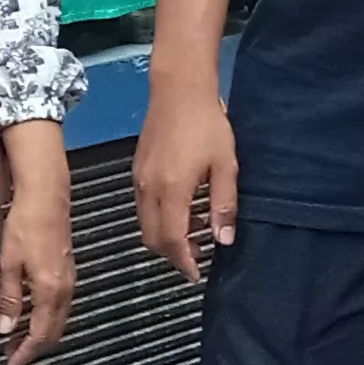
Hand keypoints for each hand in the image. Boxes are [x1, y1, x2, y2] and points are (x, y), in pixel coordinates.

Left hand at [0, 130, 76, 364]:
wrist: (47, 198)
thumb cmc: (27, 225)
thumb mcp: (9, 264)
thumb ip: (10, 299)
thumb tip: (7, 328)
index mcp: (50, 291)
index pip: (40, 334)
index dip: (26, 353)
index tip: (12, 364)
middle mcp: (65, 290)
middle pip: (53, 332)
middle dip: (34, 348)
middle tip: (12, 356)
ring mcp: (69, 281)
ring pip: (58, 320)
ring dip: (40, 334)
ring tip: (17, 339)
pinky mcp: (68, 272)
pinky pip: (60, 306)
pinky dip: (46, 318)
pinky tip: (31, 316)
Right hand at [134, 85, 237, 281]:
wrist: (178, 90)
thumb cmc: (207, 125)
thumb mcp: (225, 165)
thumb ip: (223, 205)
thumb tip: (223, 240)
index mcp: (172, 191)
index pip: (172, 240)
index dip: (184, 262)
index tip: (197, 274)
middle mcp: (149, 190)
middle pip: (153, 239)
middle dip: (173, 254)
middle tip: (197, 256)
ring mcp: (139, 180)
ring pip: (145, 224)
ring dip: (166, 237)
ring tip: (193, 233)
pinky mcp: (137, 171)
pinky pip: (143, 208)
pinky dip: (159, 219)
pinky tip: (181, 210)